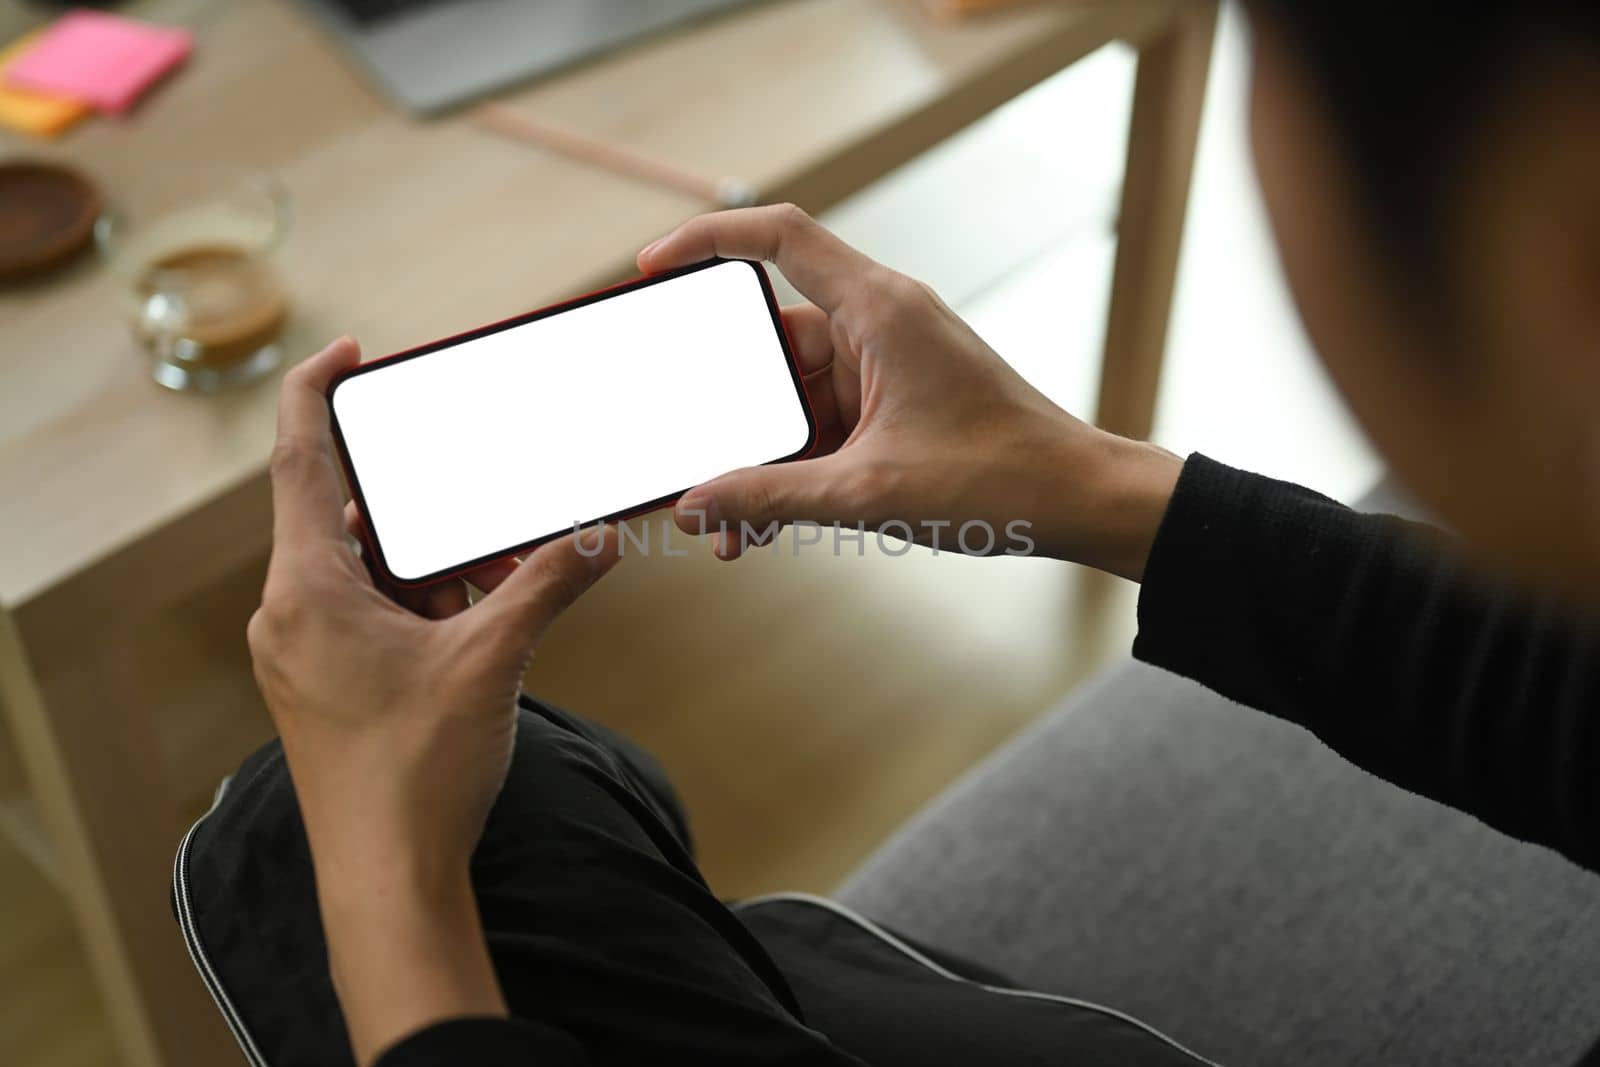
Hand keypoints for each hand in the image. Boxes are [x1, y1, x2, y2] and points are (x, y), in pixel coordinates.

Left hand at [248, 337, 620, 1063]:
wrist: (387, 879)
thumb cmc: (415, 772)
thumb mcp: (492, 659)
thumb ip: (546, 585)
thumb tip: (598, 538)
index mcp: (307, 587)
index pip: (300, 460)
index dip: (317, 394)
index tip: (346, 352)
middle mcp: (291, 612)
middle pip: (346, 515)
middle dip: (421, 502)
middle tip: (478, 493)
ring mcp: (305, 653)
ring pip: (364, 570)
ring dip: (430, 560)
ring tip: (498, 568)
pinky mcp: (326, 686)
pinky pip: (368, 613)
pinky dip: (421, 601)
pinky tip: (480, 616)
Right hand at [638, 205, 1180, 580]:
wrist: (1081, 502)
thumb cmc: (1000, 477)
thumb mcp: (866, 492)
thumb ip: (769, 495)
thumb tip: (696, 505)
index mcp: (878, 310)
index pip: (779, 237)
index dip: (707, 241)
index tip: (652, 266)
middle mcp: (880, 325)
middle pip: (773, 342)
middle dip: (731, 408)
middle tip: (693, 455)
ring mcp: (888, 365)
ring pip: (795, 396)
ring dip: (761, 455)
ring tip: (732, 521)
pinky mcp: (896, 404)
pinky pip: (824, 424)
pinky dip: (795, 465)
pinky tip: (767, 521)